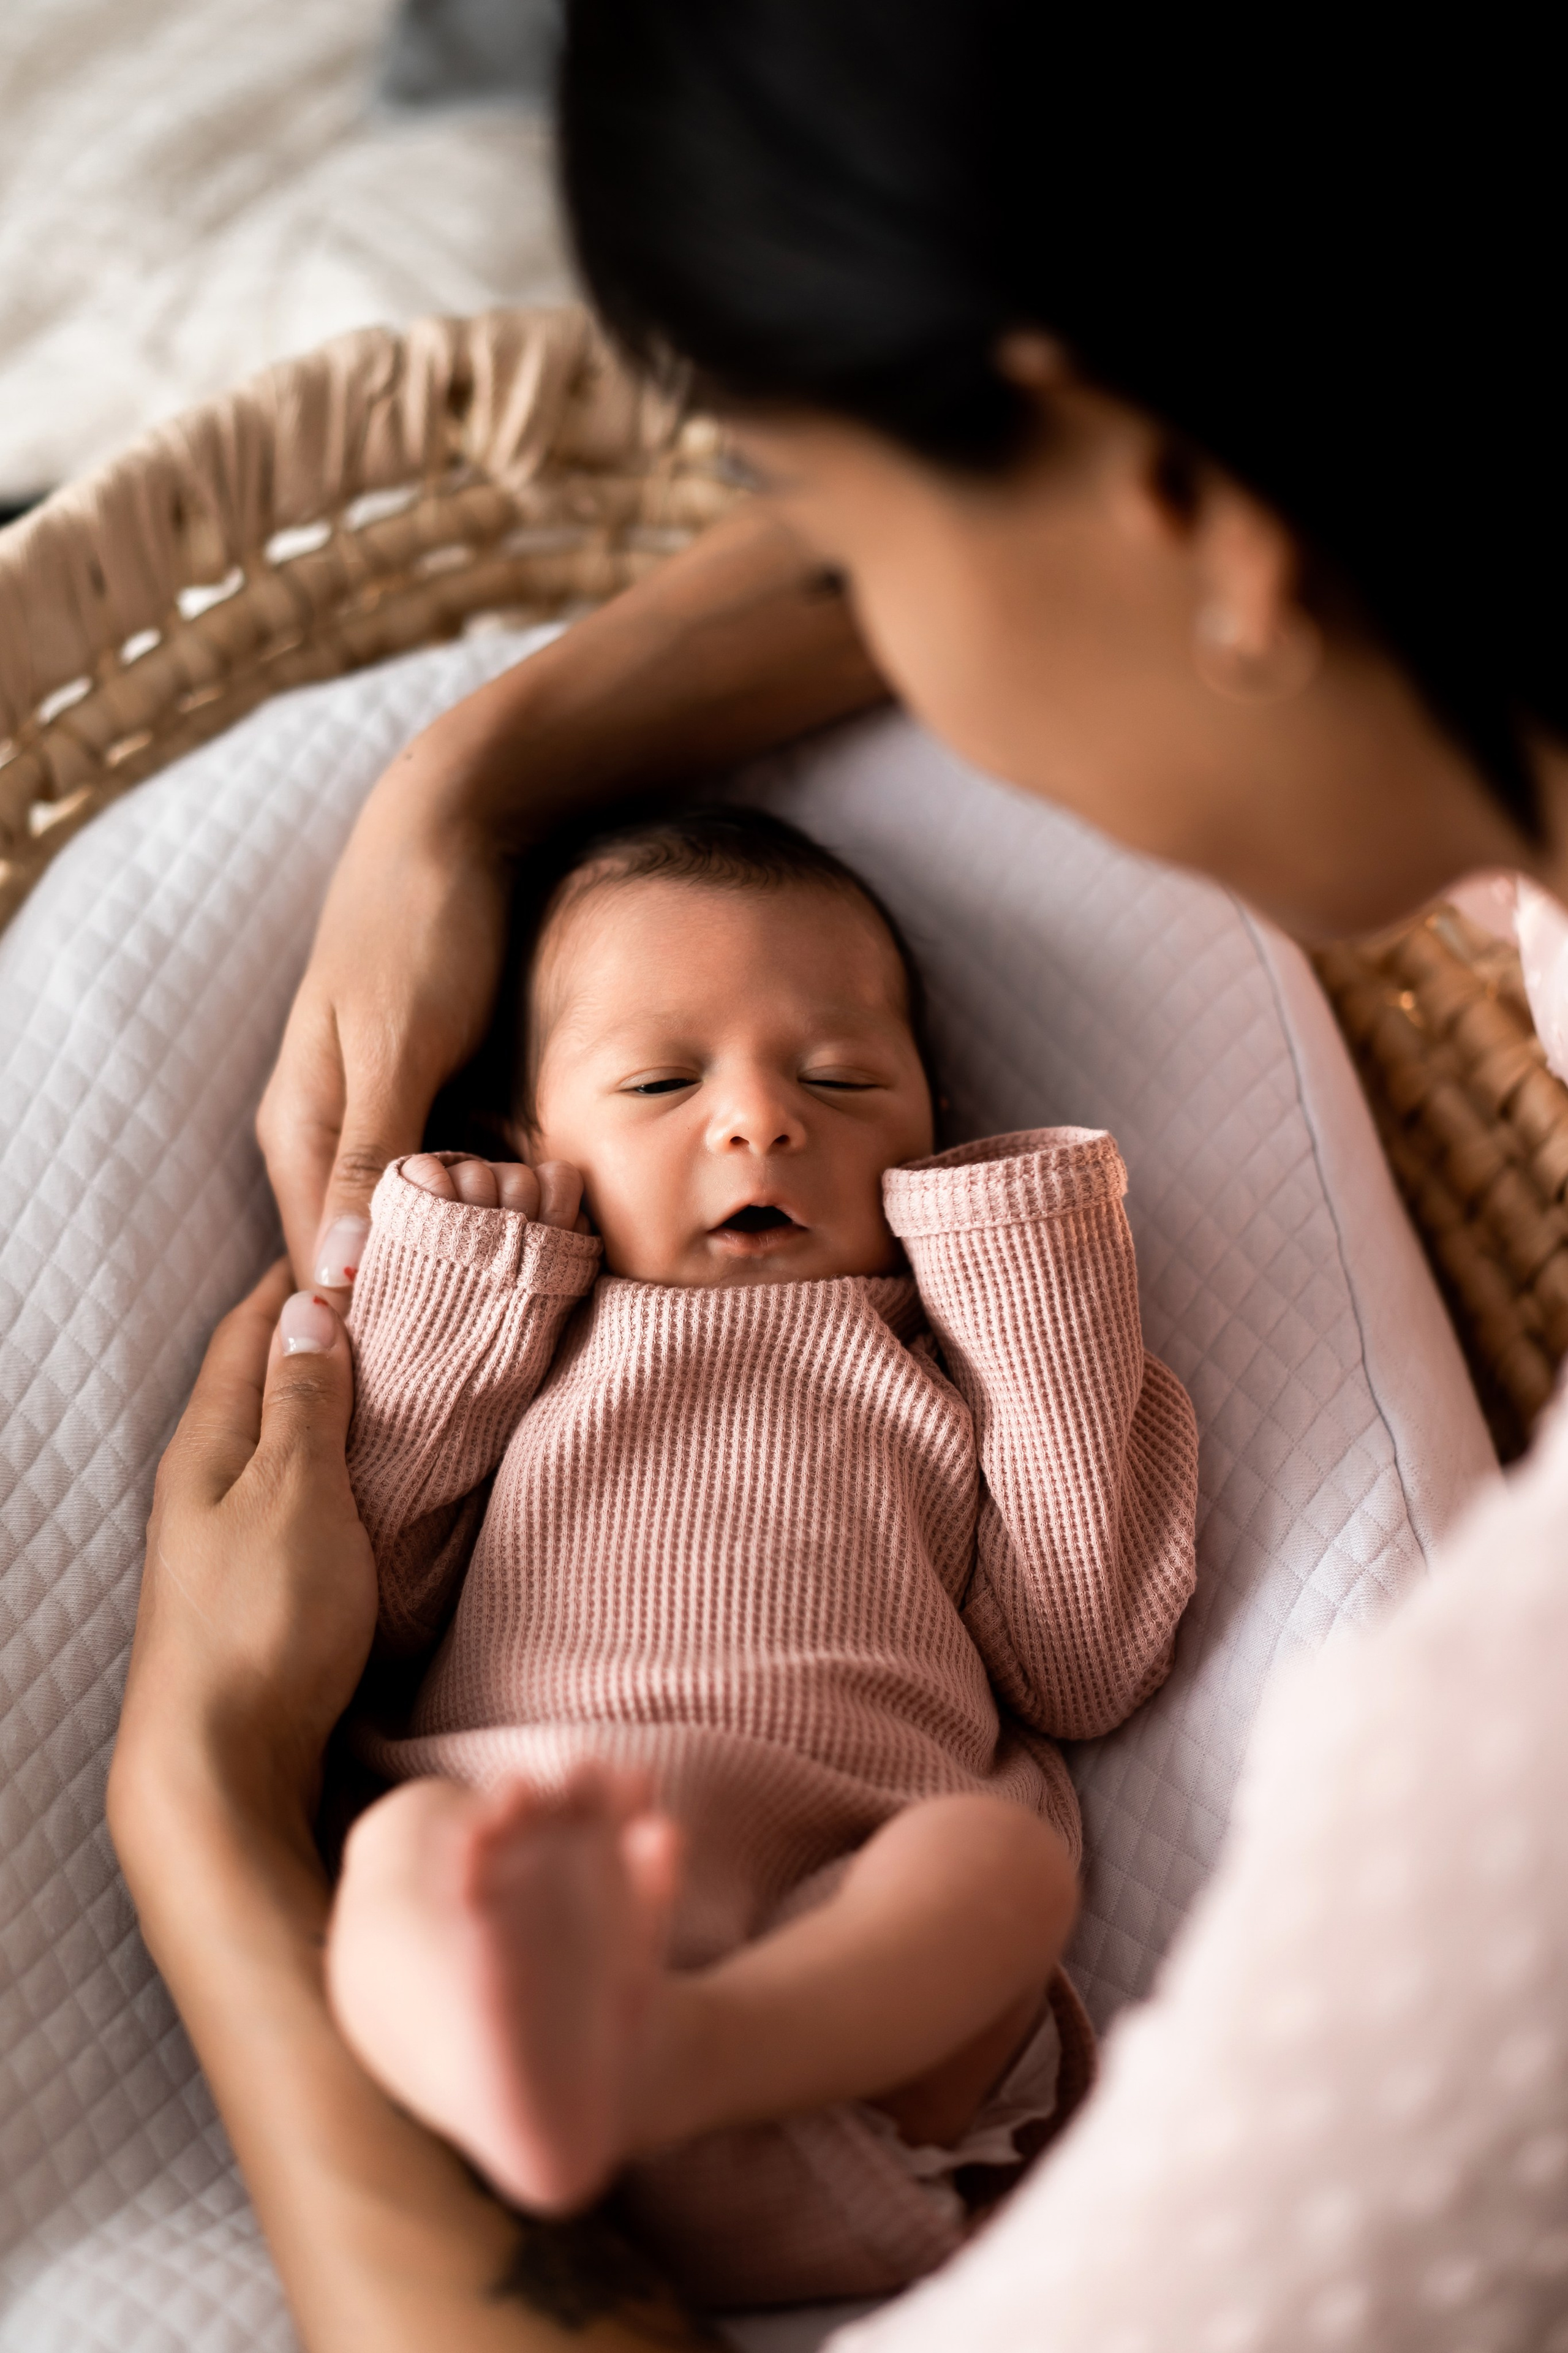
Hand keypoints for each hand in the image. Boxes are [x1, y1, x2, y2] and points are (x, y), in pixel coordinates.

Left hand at [109, 1262, 375, 1867]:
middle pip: (267, 1377)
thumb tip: (310, 1306)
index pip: (252, 1325)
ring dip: (338, 1399)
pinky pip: (303, 1491)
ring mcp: (229, 1535)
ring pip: (287, 1437)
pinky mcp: (260, 1585)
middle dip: (327, 1330)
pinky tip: (384, 1471)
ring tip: (408, 1370)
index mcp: (209, 1441)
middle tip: (402, 1293)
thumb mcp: (296, 1491)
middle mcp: (209, 1480)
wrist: (222, 1766)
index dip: (303, 1274)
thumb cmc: (262, 1622)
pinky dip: (343, 1460)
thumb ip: (305, 1400)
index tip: (364, 1235)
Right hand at [255, 505, 884, 1304]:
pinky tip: (541, 1237)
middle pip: (367, 1253)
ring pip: (415, 1219)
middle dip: (424, 1307)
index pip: (322, 1269)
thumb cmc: (420, 925)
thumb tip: (341, 1277)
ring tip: (526, 1322)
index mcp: (300, 1132)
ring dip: (463, 1262)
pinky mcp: (431, 1088)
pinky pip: (452, 1174)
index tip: (434, 1395)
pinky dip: (488, 1206)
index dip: (374, 1331)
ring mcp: (381, 1110)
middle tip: (495, 1375)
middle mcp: (329, 1133)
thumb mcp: (400, 1043)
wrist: (457, 818)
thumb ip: (372, 1155)